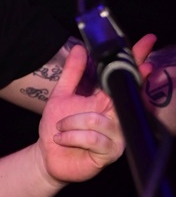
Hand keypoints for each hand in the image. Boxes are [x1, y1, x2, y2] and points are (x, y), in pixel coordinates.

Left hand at [37, 34, 155, 183]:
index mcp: (107, 101)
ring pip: (99, 120)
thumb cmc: (58, 126)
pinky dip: (73, 136)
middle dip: (118, 88)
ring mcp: (116, 135)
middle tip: (101, 91)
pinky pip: (93, 138)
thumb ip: (73, 73)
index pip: (125, 77)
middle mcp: (117, 116)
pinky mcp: (109, 153)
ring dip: (73, 121)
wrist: (48, 155)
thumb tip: (79, 48)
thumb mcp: (62, 95)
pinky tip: (62, 138)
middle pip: (125, 96)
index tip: (147, 41)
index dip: (137, 59)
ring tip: (61, 126)